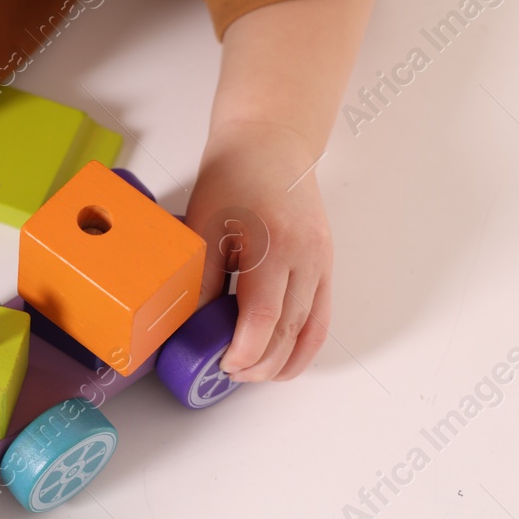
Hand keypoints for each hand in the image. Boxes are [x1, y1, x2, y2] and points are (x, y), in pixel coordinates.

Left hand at [186, 0, 376, 381]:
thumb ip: (202, 276)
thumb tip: (193, 323)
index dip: (244, 351)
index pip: (262, 318)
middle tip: (230, 375)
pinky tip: (286, 360)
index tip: (223, 365)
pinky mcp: (325, 265)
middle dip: (260, 364)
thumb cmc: (234, 176)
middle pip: (288, 331)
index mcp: (272, 245)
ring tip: (256, 375)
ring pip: (310, 330)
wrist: (271, 143)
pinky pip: (321, 316)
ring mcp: (320, 263)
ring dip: (285, 362)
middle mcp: (304, 258)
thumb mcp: (203, 224)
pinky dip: (305, 344)